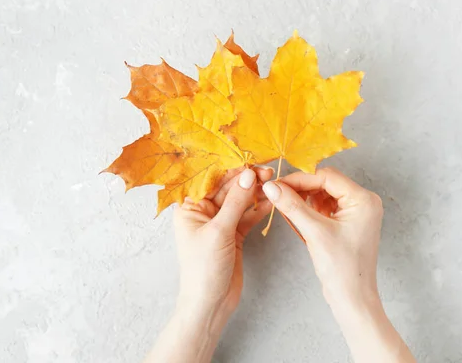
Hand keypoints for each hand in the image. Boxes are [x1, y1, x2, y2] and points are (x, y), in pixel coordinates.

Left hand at [174, 167, 272, 315]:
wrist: (211, 303)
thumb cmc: (204, 269)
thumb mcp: (219, 231)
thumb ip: (235, 202)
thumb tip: (248, 176)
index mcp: (189, 208)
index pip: (210, 181)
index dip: (230, 169)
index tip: (250, 160)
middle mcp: (202, 212)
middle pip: (226, 189)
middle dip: (246, 179)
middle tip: (266, 171)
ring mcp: (219, 223)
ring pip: (239, 201)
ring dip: (254, 192)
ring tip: (272, 181)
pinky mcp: (233, 234)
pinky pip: (246, 216)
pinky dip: (258, 209)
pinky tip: (270, 200)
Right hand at [261, 167, 382, 306]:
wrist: (352, 298)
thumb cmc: (342, 268)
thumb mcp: (314, 232)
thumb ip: (292, 206)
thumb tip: (272, 187)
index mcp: (363, 200)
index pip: (326, 177)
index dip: (300, 179)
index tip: (278, 184)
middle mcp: (363, 202)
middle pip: (325, 183)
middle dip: (301, 188)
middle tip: (277, 193)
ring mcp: (356, 213)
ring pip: (323, 194)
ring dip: (303, 198)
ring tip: (285, 205)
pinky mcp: (347, 223)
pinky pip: (325, 207)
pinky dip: (309, 209)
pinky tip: (295, 215)